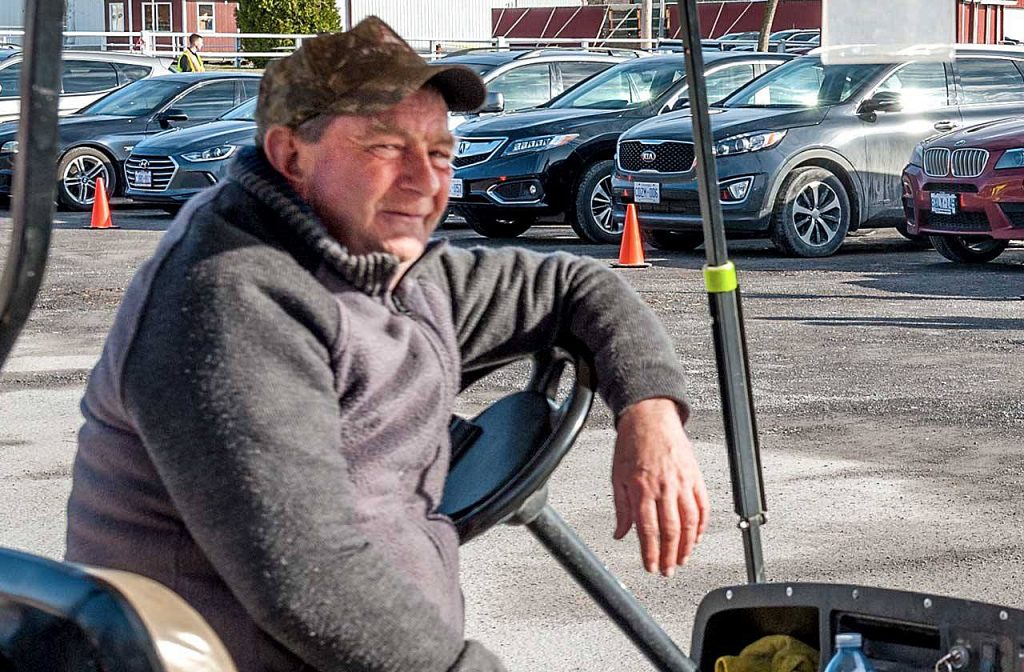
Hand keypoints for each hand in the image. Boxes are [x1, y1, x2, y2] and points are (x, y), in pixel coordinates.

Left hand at [612, 398, 708, 576]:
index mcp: (642, 488)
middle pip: (670, 530)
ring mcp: (682, 482)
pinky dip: (701, 526)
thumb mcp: (617, 477)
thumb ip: (621, 509)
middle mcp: (664, 487)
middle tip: (667, 571)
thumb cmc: (631, 445)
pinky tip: (696, 538)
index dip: (650, 553)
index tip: (650, 567)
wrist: (650, 417)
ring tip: (682, 559)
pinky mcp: (695, 477)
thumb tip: (620, 534)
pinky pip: (702, 506)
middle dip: (669, 555)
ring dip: (687, 545)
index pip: (648, 529)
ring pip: (689, 522)